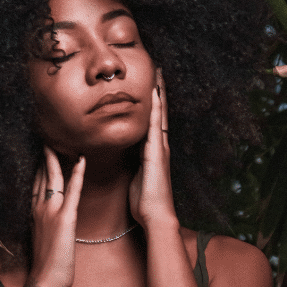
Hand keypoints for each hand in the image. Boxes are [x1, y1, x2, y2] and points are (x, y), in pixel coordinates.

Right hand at [29, 146, 84, 286]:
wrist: (45, 280)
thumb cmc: (47, 265)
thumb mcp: (43, 238)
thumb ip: (45, 223)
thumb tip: (50, 216)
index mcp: (35, 212)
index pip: (37, 181)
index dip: (40, 164)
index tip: (43, 149)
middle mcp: (40, 208)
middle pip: (42, 174)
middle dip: (45, 155)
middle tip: (49, 135)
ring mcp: (51, 212)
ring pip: (54, 177)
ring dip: (57, 157)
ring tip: (61, 139)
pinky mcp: (65, 219)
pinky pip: (73, 192)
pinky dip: (77, 174)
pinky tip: (82, 160)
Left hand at [129, 69, 178, 231]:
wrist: (156, 215)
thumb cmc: (145, 202)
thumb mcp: (136, 178)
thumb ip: (133, 165)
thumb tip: (127, 158)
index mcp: (153, 152)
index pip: (153, 122)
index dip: (153, 104)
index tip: (151, 86)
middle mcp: (159, 146)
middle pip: (160, 113)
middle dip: (159, 92)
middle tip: (158, 71)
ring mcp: (159, 148)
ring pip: (160, 115)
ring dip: (159, 94)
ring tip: (158, 75)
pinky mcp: (156, 153)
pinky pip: (156, 126)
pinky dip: (156, 109)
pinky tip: (154, 95)